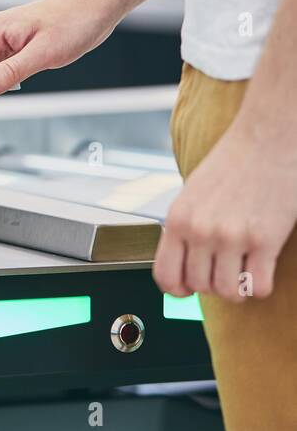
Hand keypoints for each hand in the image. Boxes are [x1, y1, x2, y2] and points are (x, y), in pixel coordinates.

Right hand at [0, 0, 122, 96]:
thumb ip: (9, 72)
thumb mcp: (42, 54)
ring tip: (31, 71)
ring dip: (4, 78)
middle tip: (15, 87)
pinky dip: (13, 73)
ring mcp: (5, 36)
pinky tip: (32, 68)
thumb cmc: (75, 22)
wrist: (97, 6)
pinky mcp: (16, 42)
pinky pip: (3, 64)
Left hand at [156, 115, 296, 301]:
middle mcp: (200, 231)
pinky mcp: (265, 239)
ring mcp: (232, 237)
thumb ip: (185, 228)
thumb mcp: (192, 194)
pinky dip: (260, 286)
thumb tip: (183, 262)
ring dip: (237, 289)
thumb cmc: (231, 163)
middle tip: (224, 271)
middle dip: (212, 286)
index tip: (189, 289)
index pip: (165, 275)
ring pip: (228, 292)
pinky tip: (262, 269)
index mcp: (177, 220)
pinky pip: (258, 286)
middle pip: (199, 287)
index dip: (178, 290)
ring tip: (243, 272)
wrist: (266, 139)